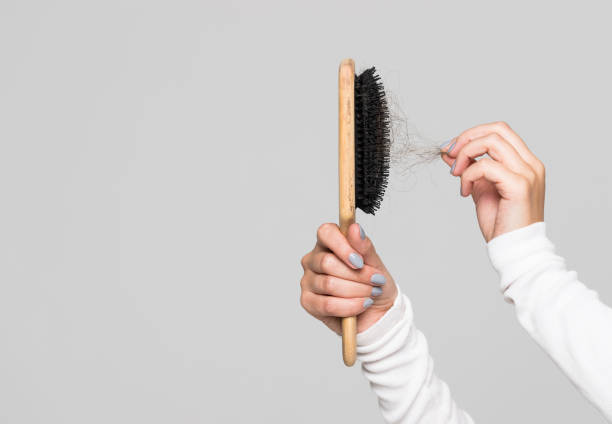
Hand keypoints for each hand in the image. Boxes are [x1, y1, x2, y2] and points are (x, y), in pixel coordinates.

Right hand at [299, 223, 397, 334]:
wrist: (379, 312)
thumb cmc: (374, 283)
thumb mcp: (375, 263)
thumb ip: (364, 246)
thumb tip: (354, 228)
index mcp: (327, 244)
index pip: (325, 233)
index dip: (342, 246)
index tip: (360, 261)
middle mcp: (313, 260)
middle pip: (327, 262)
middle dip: (356, 275)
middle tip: (375, 281)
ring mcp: (308, 281)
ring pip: (329, 284)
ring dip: (357, 291)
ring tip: (371, 294)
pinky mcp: (307, 302)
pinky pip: (327, 304)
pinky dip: (349, 306)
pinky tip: (362, 304)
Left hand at [441, 121, 544, 241]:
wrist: (514, 249)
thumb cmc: (501, 223)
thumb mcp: (480, 189)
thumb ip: (469, 169)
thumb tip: (448, 152)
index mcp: (525, 163)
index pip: (500, 131)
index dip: (472, 134)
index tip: (451, 149)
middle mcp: (530, 164)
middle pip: (497, 129)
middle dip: (467, 138)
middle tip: (449, 155)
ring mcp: (527, 173)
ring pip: (491, 141)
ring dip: (465, 154)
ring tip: (456, 175)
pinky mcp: (519, 185)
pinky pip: (486, 166)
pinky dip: (468, 175)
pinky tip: (465, 192)